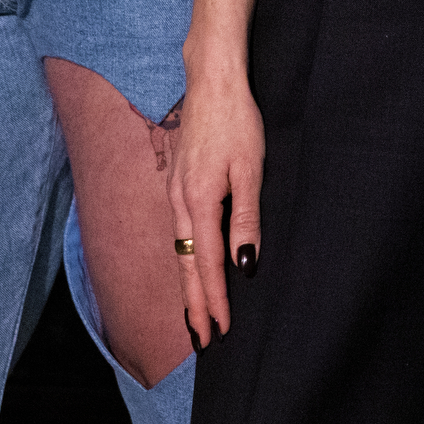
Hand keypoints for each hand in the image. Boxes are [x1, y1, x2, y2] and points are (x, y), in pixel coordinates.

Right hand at [170, 67, 264, 343]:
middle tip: (202, 343)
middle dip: (194, 306)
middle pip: (185, 266)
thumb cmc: (236, 120)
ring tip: (195, 317)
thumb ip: (245, 218)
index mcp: (198, 201)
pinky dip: (184, 261)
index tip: (221, 332)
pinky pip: (179, 234)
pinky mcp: (176, 184)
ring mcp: (173, 193)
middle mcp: (179, 202)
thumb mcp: (250, 168)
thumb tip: (243, 264)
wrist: (211, 80)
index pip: (206, 265)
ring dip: (188, 288)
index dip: (214, 301)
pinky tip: (190, 269)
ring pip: (179, 252)